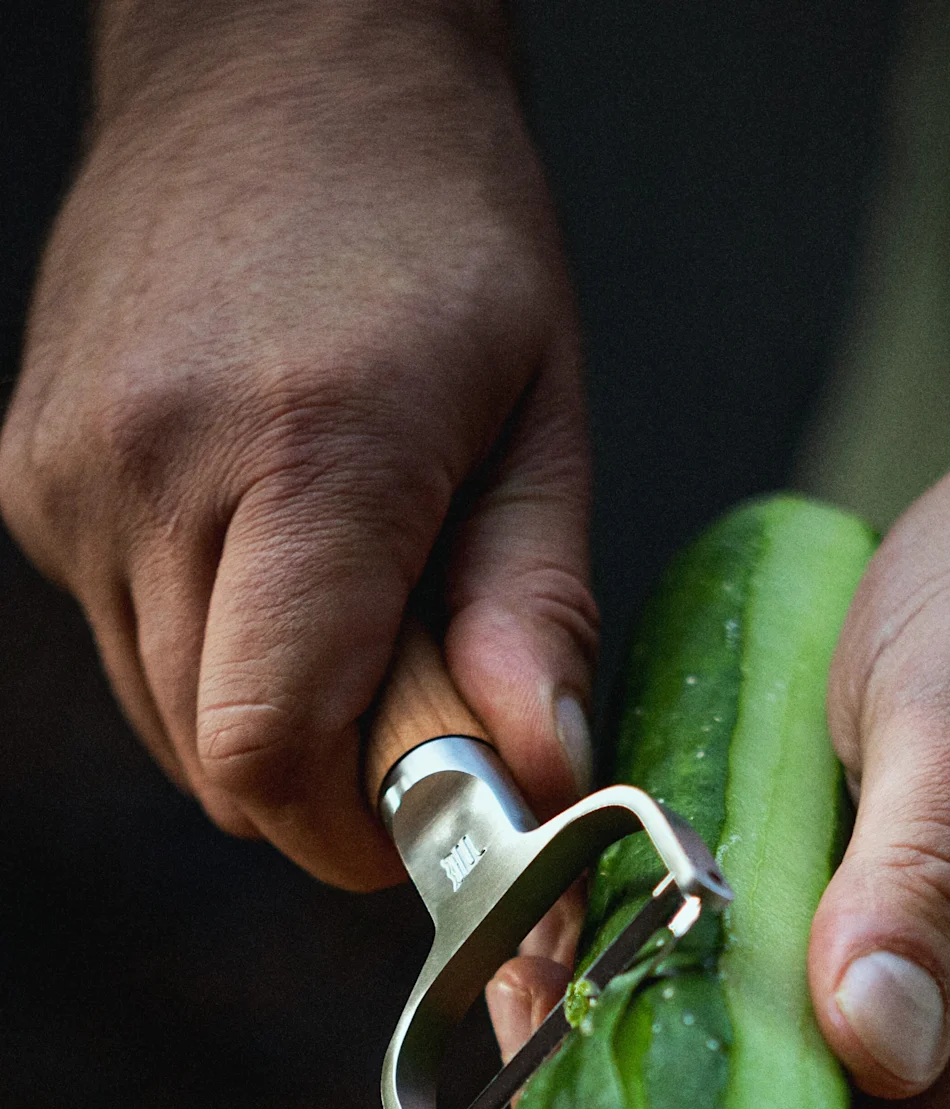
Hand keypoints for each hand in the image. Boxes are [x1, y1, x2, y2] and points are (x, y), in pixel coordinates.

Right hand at [0, 0, 594, 888]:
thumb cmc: (438, 224)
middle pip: (219, 763)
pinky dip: (209, 651)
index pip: (272, 749)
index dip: (349, 833)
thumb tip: (542, 775)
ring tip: (348, 602)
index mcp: (306, 451)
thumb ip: (536, 610)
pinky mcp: (29, 477)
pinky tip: (269, 549)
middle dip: (327, 787)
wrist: (274, 56)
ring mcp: (68, 475)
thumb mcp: (542, 412)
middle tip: (414, 705)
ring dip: (270, 720)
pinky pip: (129, 644)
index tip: (424, 821)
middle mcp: (153, 468)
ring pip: (168, 723)